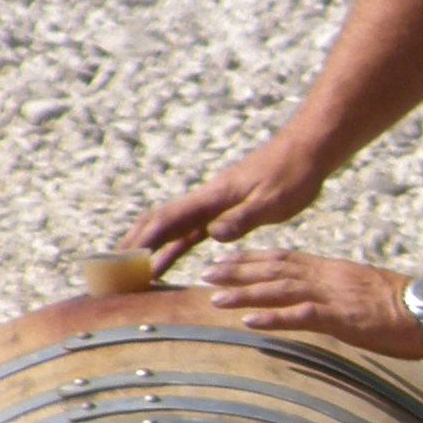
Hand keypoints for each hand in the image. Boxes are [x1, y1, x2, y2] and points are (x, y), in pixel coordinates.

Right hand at [124, 136, 327, 274]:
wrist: (309, 149)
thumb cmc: (295, 174)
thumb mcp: (273, 201)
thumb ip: (243, 219)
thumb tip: (212, 236)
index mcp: (215, 197)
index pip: (169, 220)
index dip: (144, 241)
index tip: (123, 262)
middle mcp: (208, 199)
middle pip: (161, 221)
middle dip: (136, 245)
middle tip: (114, 270)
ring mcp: (215, 203)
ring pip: (173, 227)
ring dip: (151, 248)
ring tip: (132, 273)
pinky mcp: (225, 208)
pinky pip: (191, 229)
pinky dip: (174, 245)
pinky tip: (166, 259)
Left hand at [201, 250, 422, 356]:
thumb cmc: (406, 306)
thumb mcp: (366, 293)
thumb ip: (340, 294)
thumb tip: (322, 302)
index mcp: (334, 270)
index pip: (286, 258)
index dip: (253, 259)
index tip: (227, 259)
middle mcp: (328, 277)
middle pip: (275, 270)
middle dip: (238, 271)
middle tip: (207, 272)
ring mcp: (334, 296)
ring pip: (280, 290)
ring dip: (245, 294)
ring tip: (214, 297)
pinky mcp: (342, 318)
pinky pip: (300, 317)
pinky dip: (272, 318)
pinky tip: (249, 321)